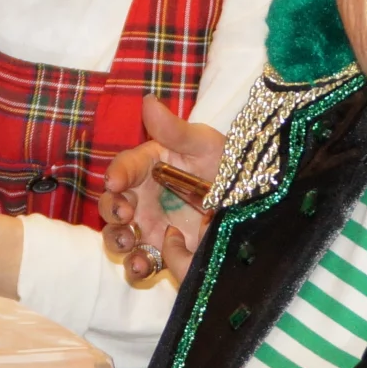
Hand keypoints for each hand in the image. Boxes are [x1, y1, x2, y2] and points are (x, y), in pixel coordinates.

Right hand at [99, 96, 226, 286]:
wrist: (254, 203)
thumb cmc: (228, 165)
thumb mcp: (207, 146)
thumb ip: (176, 130)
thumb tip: (148, 101)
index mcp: (150, 166)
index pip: (125, 167)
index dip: (118, 173)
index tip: (116, 181)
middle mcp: (143, 197)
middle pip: (112, 203)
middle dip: (112, 209)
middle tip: (126, 212)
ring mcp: (149, 227)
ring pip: (119, 235)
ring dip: (117, 240)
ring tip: (128, 242)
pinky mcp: (161, 253)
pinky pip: (141, 262)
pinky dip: (138, 266)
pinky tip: (146, 266)